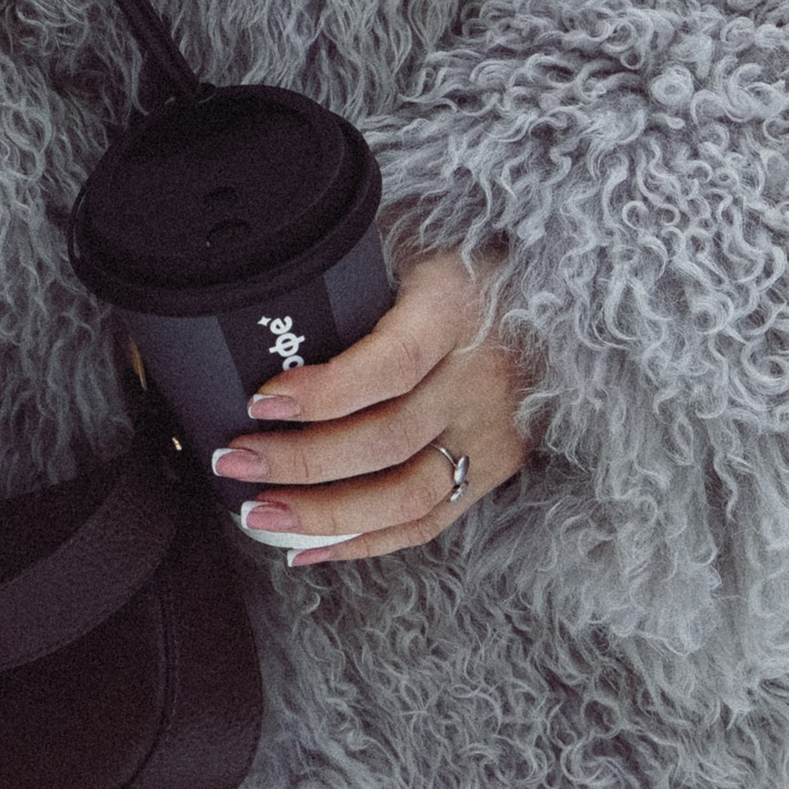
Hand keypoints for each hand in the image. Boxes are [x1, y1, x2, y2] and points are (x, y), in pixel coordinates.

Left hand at [206, 249, 529, 567]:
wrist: (553, 301)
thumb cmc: (460, 266)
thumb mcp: (411, 242)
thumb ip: (353, 266)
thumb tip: (269, 276)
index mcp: (456, 310)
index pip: (392, 363)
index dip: (325, 391)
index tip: (261, 401)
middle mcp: (482, 378)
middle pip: (388, 438)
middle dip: (301, 460)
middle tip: (235, 461)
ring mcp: (492, 432)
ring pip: (407, 494)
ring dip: (326, 514)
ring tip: (260, 514)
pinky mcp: (494, 470)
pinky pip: (428, 522)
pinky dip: (365, 541)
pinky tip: (309, 546)